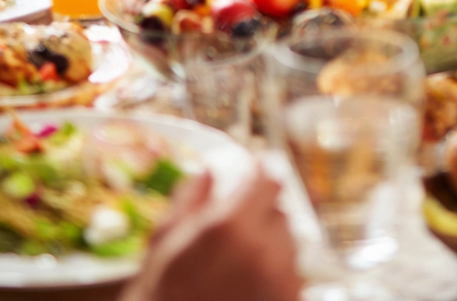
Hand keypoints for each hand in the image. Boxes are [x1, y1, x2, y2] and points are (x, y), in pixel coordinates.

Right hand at [122, 169, 300, 300]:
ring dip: (270, 241)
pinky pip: (293, 270)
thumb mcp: (164, 244)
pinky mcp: (290, 297)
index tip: (257, 168)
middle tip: (239, 225)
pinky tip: (250, 280)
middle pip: (279, 210)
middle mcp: (262, 248)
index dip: (263, 170)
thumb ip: (189, 200)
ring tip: (241, 260)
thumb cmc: (166, 293)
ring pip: (288, 240)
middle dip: (261, 212)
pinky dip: (277, 268)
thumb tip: (208, 171)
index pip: (269, 180)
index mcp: (230, 226)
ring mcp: (280, 276)